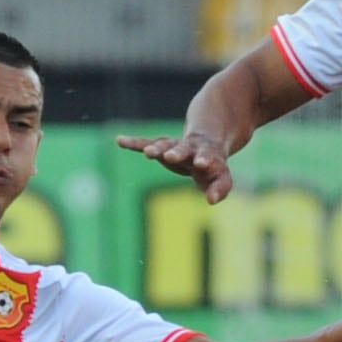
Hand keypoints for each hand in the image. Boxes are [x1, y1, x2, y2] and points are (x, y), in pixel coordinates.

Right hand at [116, 125, 236, 201]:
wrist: (205, 144)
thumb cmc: (214, 166)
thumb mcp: (222, 178)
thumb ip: (220, 188)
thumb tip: (211, 200)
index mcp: (209, 155)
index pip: (207, 157)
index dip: (205, 160)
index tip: (202, 163)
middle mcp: (191, 147)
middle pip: (184, 148)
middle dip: (177, 152)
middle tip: (170, 157)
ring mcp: (174, 145)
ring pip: (164, 145)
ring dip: (156, 148)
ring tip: (147, 152)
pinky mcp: (161, 146)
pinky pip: (146, 143)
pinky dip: (134, 143)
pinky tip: (120, 140)